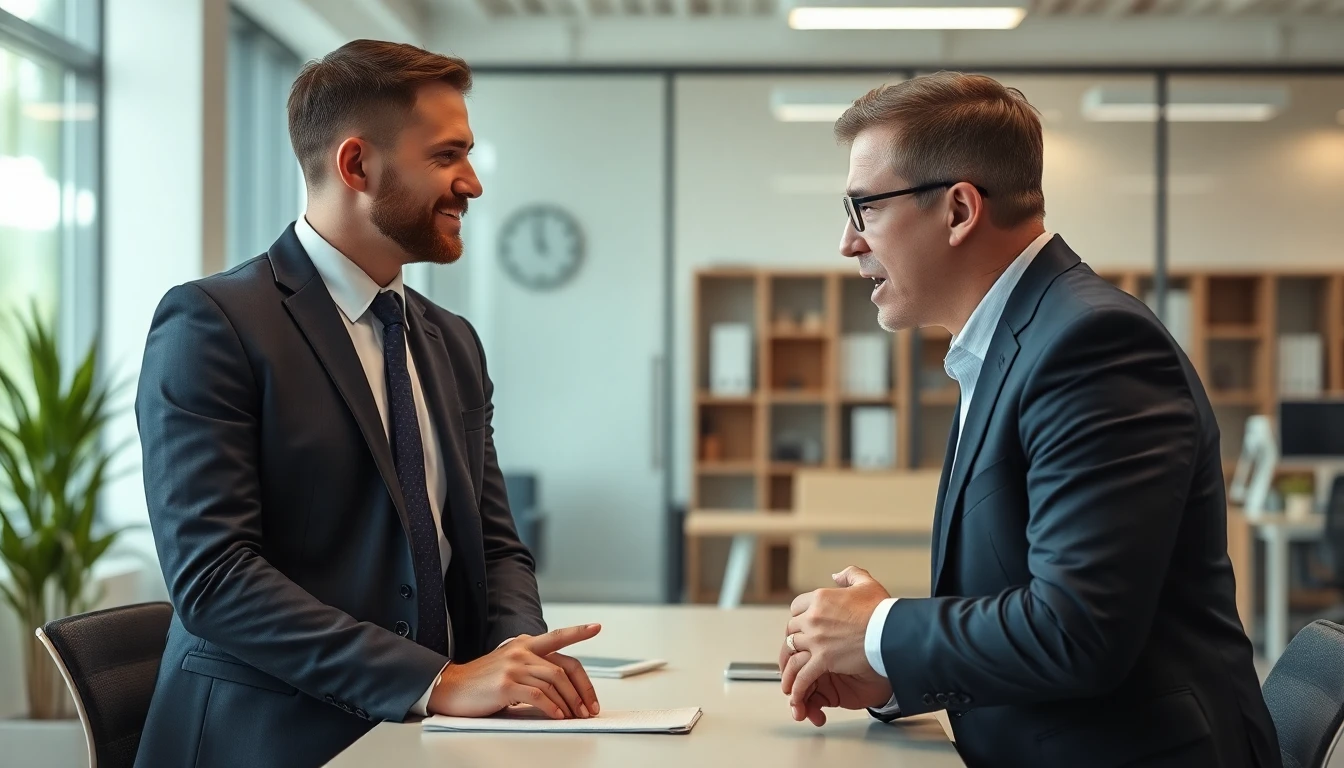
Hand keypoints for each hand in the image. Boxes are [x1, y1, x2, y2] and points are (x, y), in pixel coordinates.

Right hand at [428, 624, 601, 719]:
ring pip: (554, 682)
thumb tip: (563, 688)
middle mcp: (521, 651)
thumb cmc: (482, 681)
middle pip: (564, 668)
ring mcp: (514, 666)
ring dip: (571, 702)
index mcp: (524, 644)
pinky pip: (538, 696)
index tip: (596, 627)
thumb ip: (534, 669)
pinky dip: (553, 707)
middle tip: (590, 707)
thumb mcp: (510, 666)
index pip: (558, 636)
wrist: (451, 687)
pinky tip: (558, 715)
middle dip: (582, 689)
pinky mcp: (506, 684)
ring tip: (577, 715)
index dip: (578, 631)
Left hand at [780, 567, 890, 714]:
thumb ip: (849, 575)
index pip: (796, 607)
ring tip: (791, 671)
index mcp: (820, 598)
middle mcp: (813, 617)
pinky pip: (804, 675)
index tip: (804, 623)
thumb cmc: (882, 611)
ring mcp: (816, 639)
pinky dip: (798, 686)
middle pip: (792, 628)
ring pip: (793, 651)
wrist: (890, 631)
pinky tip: (795, 693)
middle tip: (799, 647)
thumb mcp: (866, 584)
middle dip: (795, 638)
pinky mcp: (823, 659)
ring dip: (792, 662)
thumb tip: (836, 575)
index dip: (799, 615)